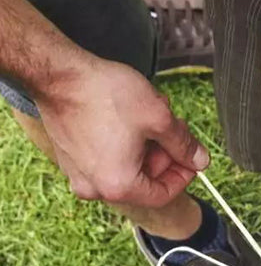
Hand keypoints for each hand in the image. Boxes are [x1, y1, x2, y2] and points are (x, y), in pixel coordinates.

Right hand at [35, 52, 207, 208]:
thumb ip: (184, 145)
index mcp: (118, 187)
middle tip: (173, 129)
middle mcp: (95, 188)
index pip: (163, 194)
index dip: (183, 175)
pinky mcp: (69, 157)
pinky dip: (122, 143)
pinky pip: (105, 158)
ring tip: (152, 116)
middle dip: (163, 155)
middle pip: (144, 180)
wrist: (56, 71)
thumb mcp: (159, 118)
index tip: (191, 158)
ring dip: (145, 145)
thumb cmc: (103, 94)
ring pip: (126, 167)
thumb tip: (201, 161)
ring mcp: (78, 173)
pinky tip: (129, 118)